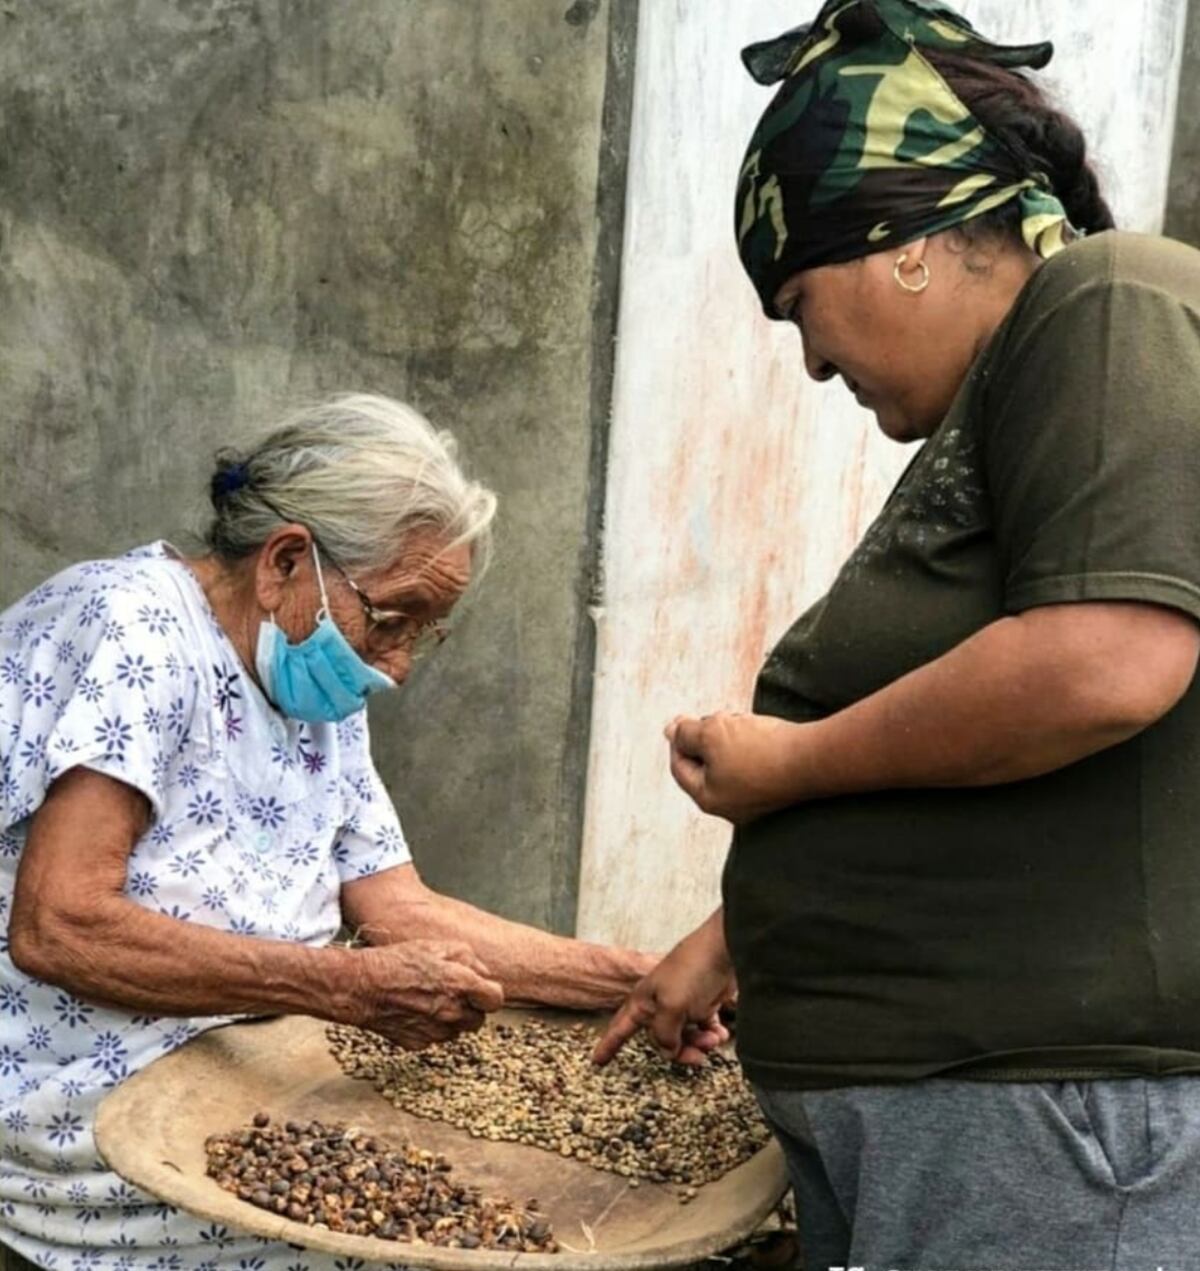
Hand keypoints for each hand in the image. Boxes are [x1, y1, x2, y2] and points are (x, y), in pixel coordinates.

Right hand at [349, 939, 503, 1049]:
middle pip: (478, 1019)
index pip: (496, 999)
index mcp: (461, 985)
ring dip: (451, 1019)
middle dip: (470, 1008)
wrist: (363, 986)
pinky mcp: (419, 1043)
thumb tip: (483, 973)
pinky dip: (431, 1027)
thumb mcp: (439, 945)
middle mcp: (452, 1012)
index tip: (481, 990)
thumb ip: (469, 959)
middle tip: (452, 993)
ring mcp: (436, 1031)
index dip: (489, 993)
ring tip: (430, 999)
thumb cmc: (399, 961)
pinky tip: (416, 1011)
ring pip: (457, 1031)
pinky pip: (435, 1038)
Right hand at [592, 920, 735, 1066]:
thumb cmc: (693, 968)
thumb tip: (668, 1050)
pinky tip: (719, 1033)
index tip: (597, 1061)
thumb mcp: (671, 1006)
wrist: (725, 950)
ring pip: (685, 1037)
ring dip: (700, 1043)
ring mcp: (682, 1004)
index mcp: (644, 1001)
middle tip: (696, 1057)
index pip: (620, 1027)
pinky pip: (703, 1029)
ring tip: (713, 1038)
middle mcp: (660, 1004)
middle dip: (680, 1051)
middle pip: (661, 1041)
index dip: (608, 1045)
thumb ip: (665, 1034)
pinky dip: (712, 1034)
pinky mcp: (703, 1003)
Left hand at [666, 711, 804, 822]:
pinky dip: (752, 745)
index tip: (687, 719)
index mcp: (709, 798)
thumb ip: (686, 733)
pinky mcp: (776, 790)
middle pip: (706, 765)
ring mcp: (756, 801)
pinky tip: (763, 733)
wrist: (813, 757)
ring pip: (730, 762)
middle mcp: (731, 807)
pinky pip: (754, 764)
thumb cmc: (761, 749)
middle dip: (709, 737)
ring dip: (732, 738)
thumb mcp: (711, 733)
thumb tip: (671, 731)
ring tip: (744, 723)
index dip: (679, 739)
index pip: (680, 766)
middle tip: (722, 719)